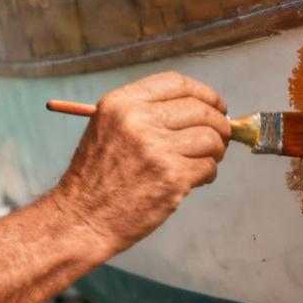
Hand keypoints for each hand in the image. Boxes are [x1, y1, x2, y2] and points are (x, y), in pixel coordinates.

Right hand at [47, 72, 230, 259]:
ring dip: (216, 150)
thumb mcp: (108, 128)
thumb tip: (200, 109)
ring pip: (210, 138)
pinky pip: (209, 166)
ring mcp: (157, 149)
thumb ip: (146, 113)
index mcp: (122, 103)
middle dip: (217, 124)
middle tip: (219, 137)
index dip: (203, 93)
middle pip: (200, 109)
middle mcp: (139, 121)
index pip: (177, 83)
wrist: (82, 218)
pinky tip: (194, 179)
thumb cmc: (97, 177)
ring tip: (205, 160)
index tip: (214, 106)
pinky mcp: (172, 178)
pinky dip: (208, 173)